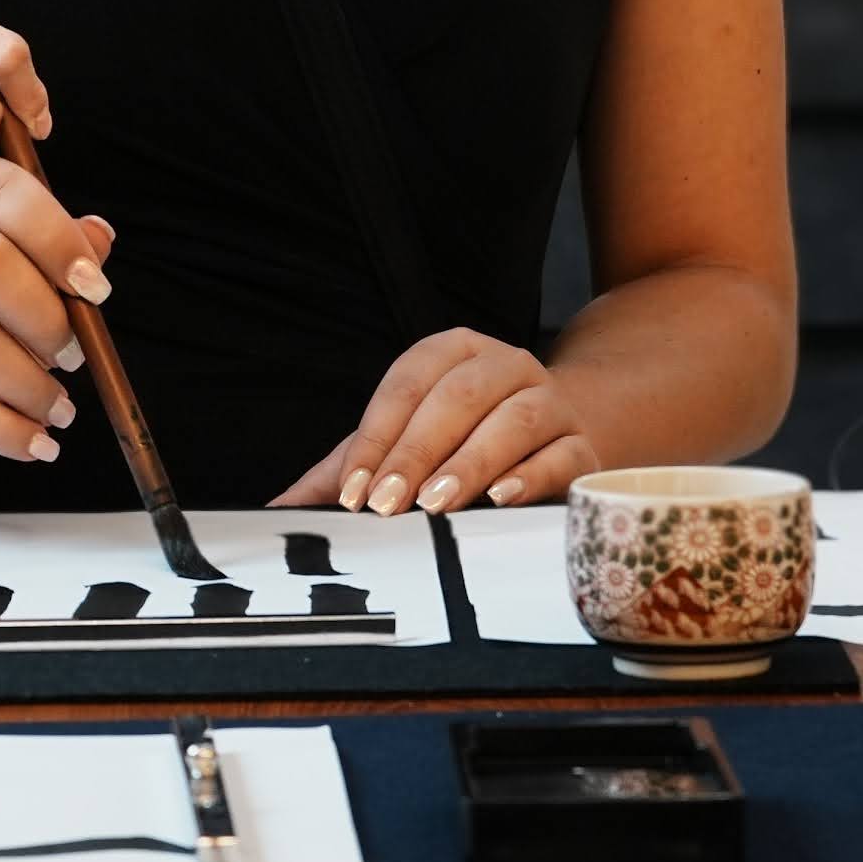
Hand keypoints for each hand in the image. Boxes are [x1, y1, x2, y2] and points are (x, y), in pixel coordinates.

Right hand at [0, 159, 121, 461]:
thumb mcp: (14, 271)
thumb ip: (56, 251)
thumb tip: (98, 239)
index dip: (55, 235)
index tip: (95, 289)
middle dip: (46, 318)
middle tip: (75, 357)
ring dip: (30, 386)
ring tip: (61, 409)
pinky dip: (1, 429)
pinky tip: (33, 443)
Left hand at [271, 329, 597, 515]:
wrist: (563, 432)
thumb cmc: (465, 439)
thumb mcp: (404, 442)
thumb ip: (347, 470)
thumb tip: (279, 510)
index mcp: (455, 351)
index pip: (409, 383)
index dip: (377, 436)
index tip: (352, 493)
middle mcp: (505, 365)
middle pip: (458, 398)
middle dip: (417, 452)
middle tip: (386, 504)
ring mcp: (550, 402)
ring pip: (513, 421)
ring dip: (471, 462)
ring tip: (436, 503)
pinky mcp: (583, 445)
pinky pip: (560, 455)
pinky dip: (530, 476)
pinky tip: (501, 499)